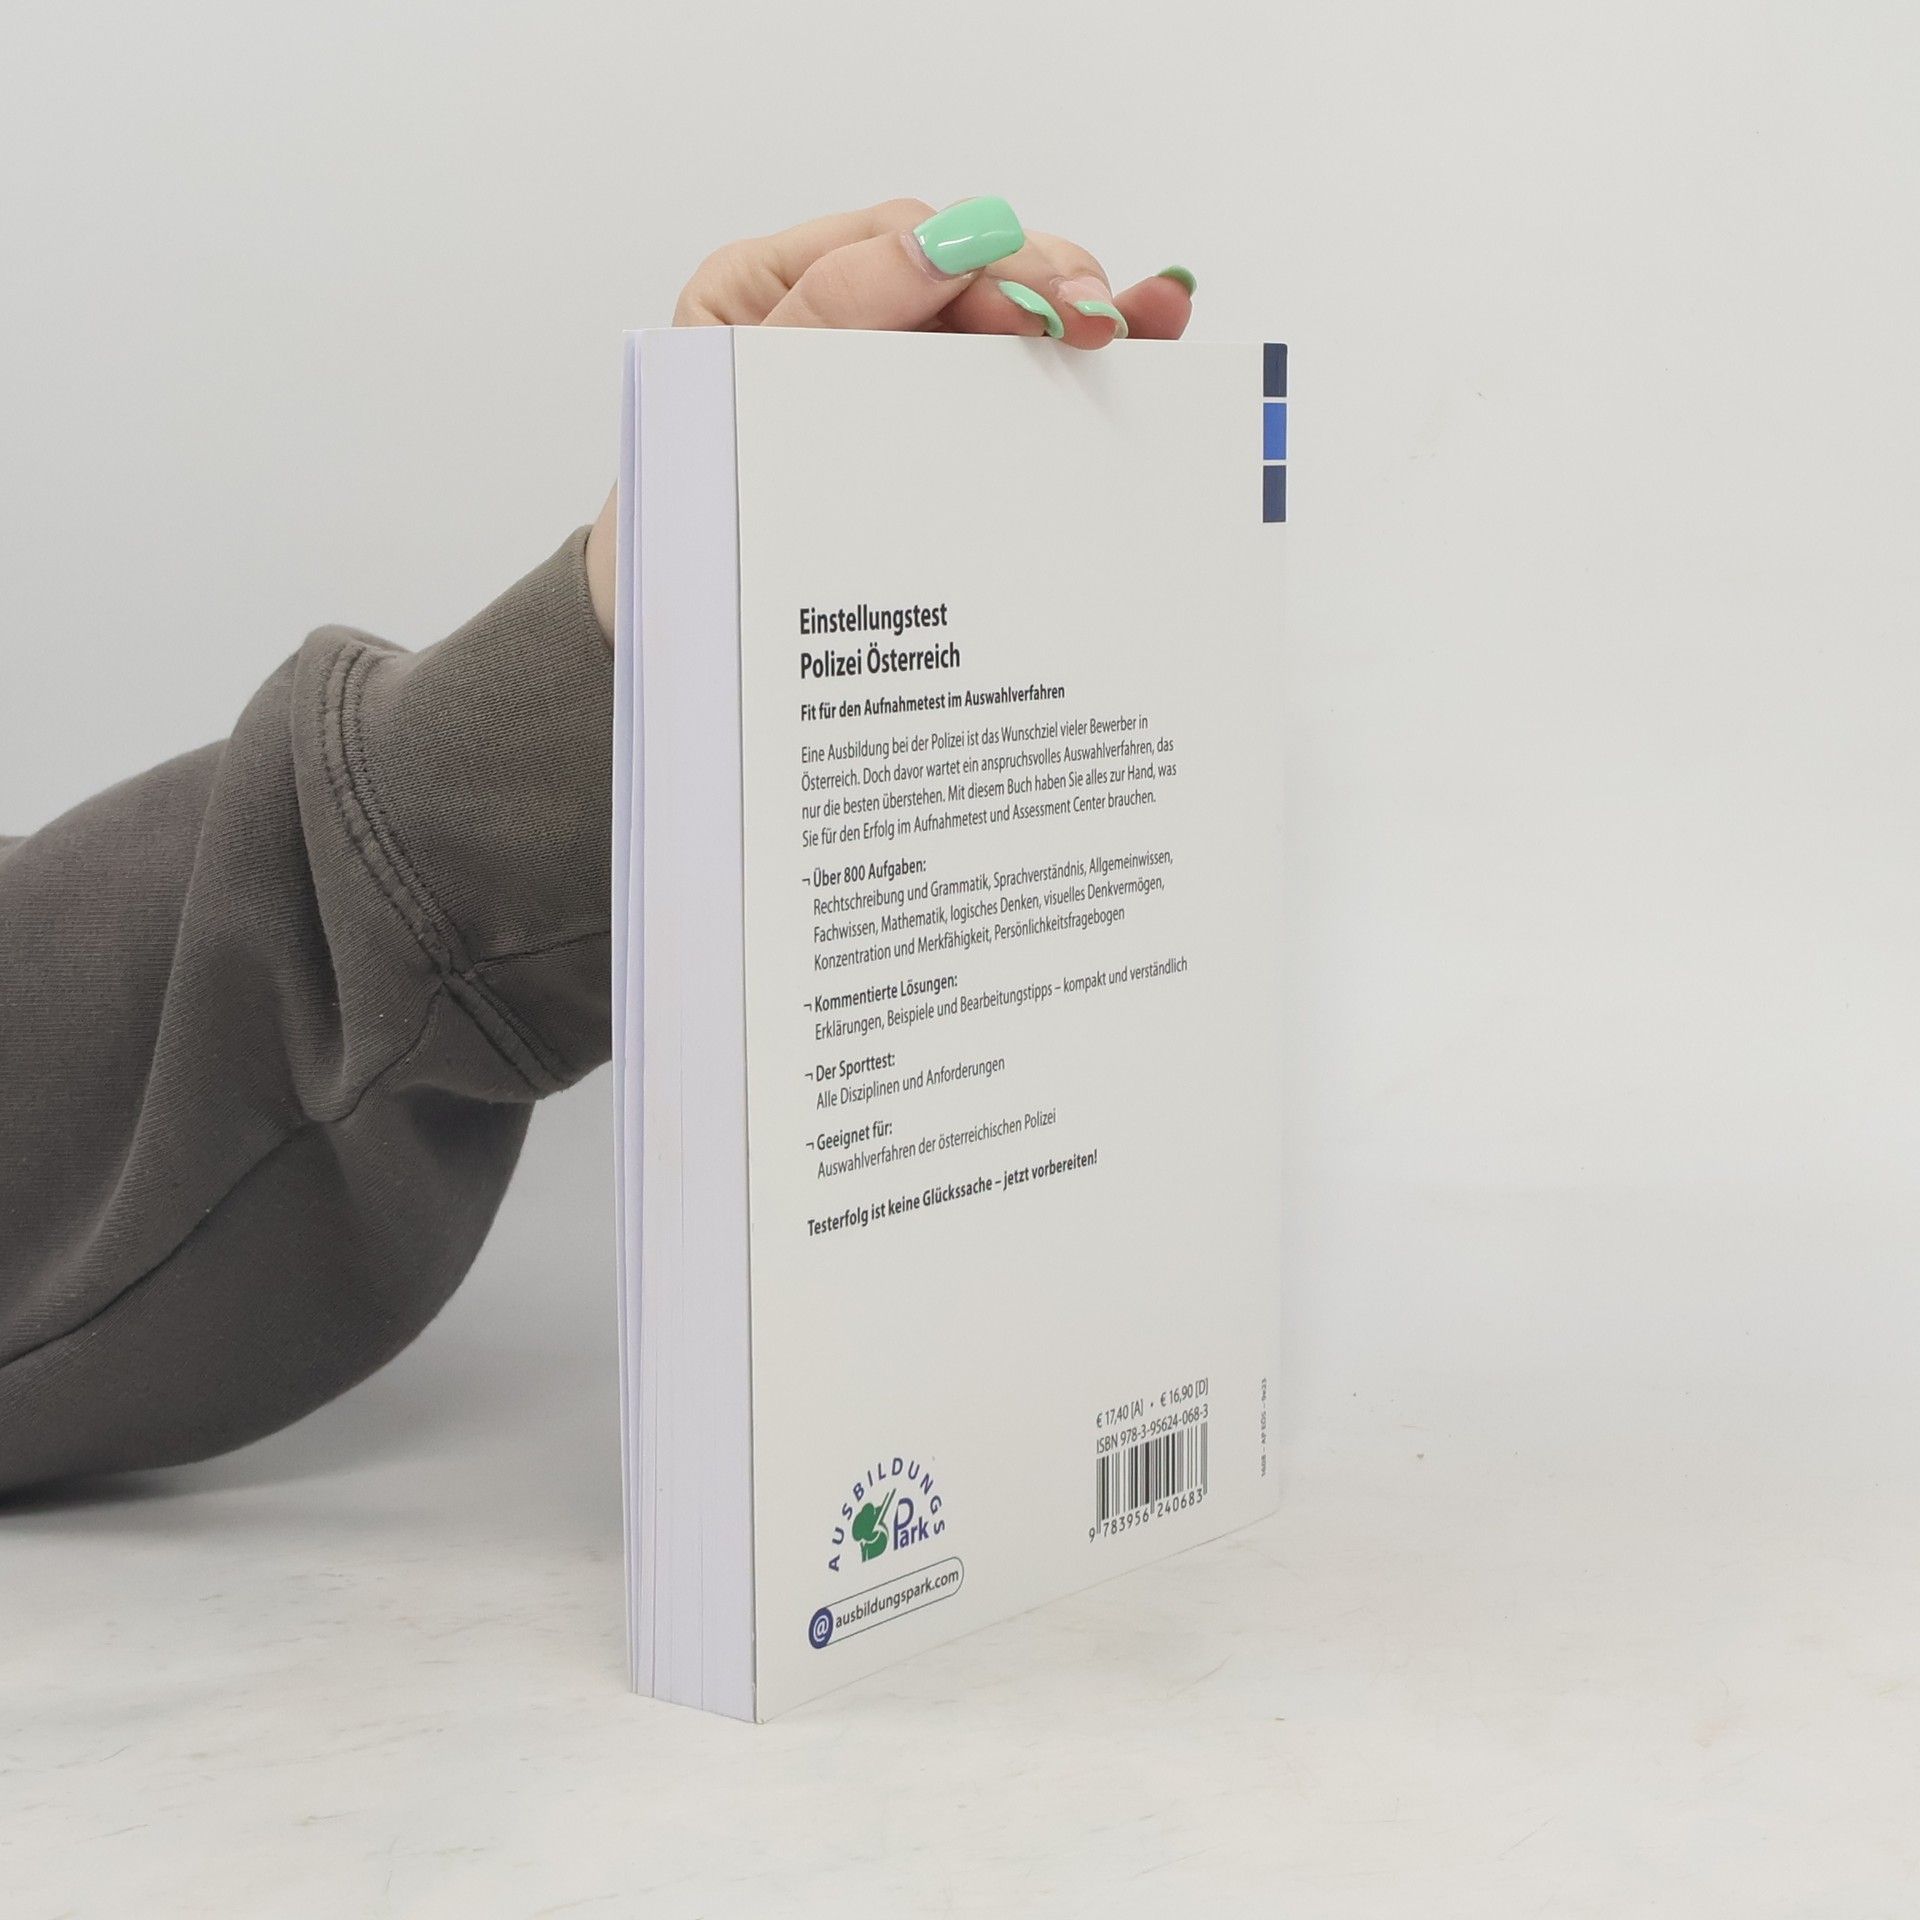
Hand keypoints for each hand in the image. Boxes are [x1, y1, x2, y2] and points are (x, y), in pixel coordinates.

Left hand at [584, 196, 1195, 633]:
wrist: (686, 630)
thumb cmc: (692, 526)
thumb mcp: (739, 411)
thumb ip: (829, 321)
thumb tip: (938, 249)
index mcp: (763, 293)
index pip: (889, 244)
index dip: (971, 261)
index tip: (1032, 303)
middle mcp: (834, 317)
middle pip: (963, 266)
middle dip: (1040, 280)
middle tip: (1096, 318)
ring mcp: (895, 367)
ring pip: (1002, 313)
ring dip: (1082, 306)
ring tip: (1148, 316)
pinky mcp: (939, 418)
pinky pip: (1015, 371)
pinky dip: (1079, 351)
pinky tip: (1152, 320)